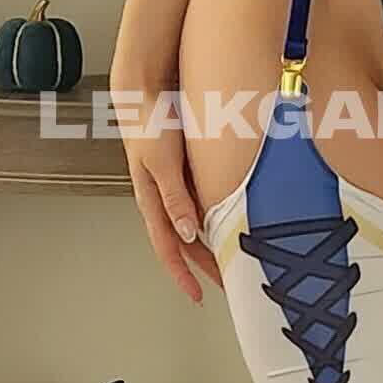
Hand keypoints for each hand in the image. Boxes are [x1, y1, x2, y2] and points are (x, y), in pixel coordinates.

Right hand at [114, 76, 222, 304]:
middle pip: (186, 241)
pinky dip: (217, 214)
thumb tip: (186, 233)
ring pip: (195, 222)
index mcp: (152, 200)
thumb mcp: (162, 163)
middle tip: (229, 282)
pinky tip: (233, 217)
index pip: (168, 248)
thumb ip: (175, 197)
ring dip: (213, 241)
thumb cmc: (149, 121)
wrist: (146, 86)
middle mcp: (164, 196)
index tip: (196, 296)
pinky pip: (202, 198)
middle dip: (205, 265)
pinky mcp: (186, 168)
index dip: (182, 275)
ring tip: (236, 255)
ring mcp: (175, 183)